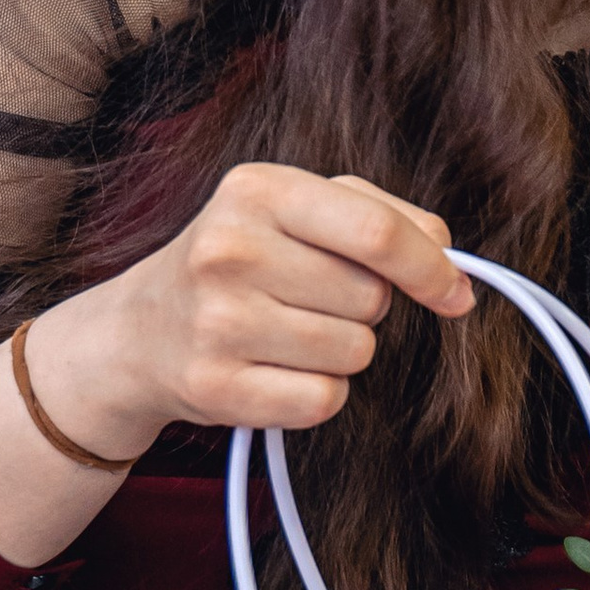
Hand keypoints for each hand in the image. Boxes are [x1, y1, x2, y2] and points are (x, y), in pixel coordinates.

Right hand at [0, 166, 472, 570]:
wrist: (135, 333)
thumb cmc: (236, 263)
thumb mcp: (291, 211)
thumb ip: (376, 215)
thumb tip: (449, 259)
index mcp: (257, 190)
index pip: (376, 232)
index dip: (431, 268)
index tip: (455, 293)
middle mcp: (229, 250)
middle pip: (371, 297)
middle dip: (364, 305)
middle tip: (308, 298)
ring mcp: (217, 322)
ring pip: (355, 351)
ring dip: (340, 350)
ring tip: (284, 332)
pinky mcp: (216, 387)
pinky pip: (324, 399)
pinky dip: (316, 392)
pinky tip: (273, 369)